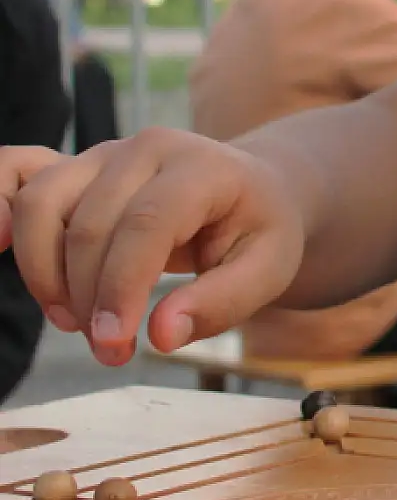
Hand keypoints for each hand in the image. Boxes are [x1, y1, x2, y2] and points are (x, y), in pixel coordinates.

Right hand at [0, 129, 306, 367]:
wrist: (252, 191)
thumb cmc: (260, 231)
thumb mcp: (268, 270)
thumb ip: (221, 303)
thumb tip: (161, 335)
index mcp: (202, 167)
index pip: (147, 223)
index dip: (121, 286)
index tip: (113, 342)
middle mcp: (148, 148)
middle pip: (91, 224)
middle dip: (89, 298)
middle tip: (110, 350)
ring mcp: (106, 153)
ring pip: (42, 207)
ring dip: (47, 276)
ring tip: (79, 324)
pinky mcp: (77, 169)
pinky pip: (27, 199)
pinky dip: (21, 245)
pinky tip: (43, 288)